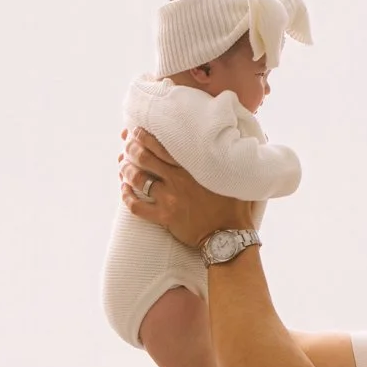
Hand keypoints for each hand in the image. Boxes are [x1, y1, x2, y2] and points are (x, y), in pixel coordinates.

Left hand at [119, 127, 255, 247]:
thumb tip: (244, 132)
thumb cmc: (234, 205)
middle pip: (145, 158)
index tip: (137, 130)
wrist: (229, 235)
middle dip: (131, 148)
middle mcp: (177, 179)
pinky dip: (127, 197)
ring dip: (126, 170)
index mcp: (192, 166)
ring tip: (122, 165)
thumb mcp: (235, 174)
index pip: (163, 144)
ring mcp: (169, 198)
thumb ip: (230, 154)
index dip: (145, 136)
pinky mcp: (164, 217)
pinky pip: (137, 207)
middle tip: (126, 145)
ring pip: (138, 180)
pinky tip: (124, 190)